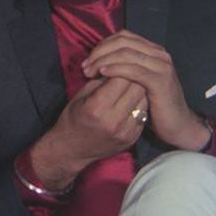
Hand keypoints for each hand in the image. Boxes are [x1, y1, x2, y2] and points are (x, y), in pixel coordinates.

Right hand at [28, 77, 147, 188]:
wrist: (71, 149)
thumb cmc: (72, 118)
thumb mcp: (81, 95)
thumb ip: (102, 81)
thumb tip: (119, 66)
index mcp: (98, 106)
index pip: (122, 78)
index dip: (121, 68)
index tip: (117, 65)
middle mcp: (114, 119)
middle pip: (137, 87)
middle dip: (132, 76)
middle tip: (127, 73)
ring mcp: (126, 131)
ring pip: (144, 100)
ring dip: (139, 90)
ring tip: (130, 86)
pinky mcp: (132, 138)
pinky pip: (143, 114)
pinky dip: (139, 104)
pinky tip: (130, 102)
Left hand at [82, 29, 209, 149]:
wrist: (178, 125)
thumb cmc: (154, 106)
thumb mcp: (136, 82)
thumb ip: (124, 67)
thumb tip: (97, 61)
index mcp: (153, 51)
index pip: (123, 37)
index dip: (102, 45)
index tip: (87, 60)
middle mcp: (159, 54)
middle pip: (122, 41)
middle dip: (100, 51)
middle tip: (85, 66)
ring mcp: (161, 66)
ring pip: (126, 53)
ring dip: (103, 60)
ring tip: (89, 71)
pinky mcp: (160, 80)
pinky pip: (133, 69)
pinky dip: (115, 69)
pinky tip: (102, 73)